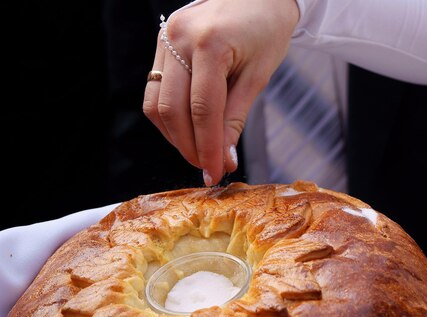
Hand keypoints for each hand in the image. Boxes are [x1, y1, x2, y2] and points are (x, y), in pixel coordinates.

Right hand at [143, 0, 299, 184]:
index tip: (216, 174)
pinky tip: (189, 130)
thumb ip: (236, 117)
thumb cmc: (266, 29)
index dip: (208, 148)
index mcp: (210, 44)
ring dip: (175, 136)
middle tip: (208, 169)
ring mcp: (165, 39)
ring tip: (199, 152)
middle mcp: (179, 39)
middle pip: (172, 110)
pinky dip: (170, 117)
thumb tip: (225, 159)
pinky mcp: (160, 43)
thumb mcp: (258, 75)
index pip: (203, 110)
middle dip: (189, 147)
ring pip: (156, 104)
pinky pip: (155, 90)